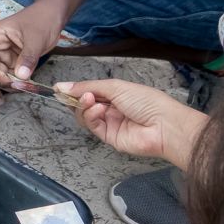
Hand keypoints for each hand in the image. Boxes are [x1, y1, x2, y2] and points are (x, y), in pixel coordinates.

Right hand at [0, 4, 64, 88]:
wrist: (53, 16)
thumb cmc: (42, 20)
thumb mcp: (36, 38)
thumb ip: (28, 57)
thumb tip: (21, 77)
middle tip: (14, 86)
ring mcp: (5, 53)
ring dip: (7, 82)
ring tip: (22, 87)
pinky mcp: (15, 60)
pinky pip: (10, 74)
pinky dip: (16, 81)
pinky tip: (25, 85)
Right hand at [53, 79, 207, 167]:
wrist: (164, 125)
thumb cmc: (145, 101)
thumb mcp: (115, 87)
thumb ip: (87, 87)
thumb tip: (61, 86)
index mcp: (116, 94)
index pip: (90, 91)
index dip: (75, 89)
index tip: (59, 88)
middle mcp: (111, 108)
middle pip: (85, 104)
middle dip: (77, 98)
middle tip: (74, 94)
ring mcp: (110, 123)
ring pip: (86, 115)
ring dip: (84, 106)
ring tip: (89, 100)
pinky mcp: (109, 137)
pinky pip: (93, 126)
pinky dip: (91, 116)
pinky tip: (98, 109)